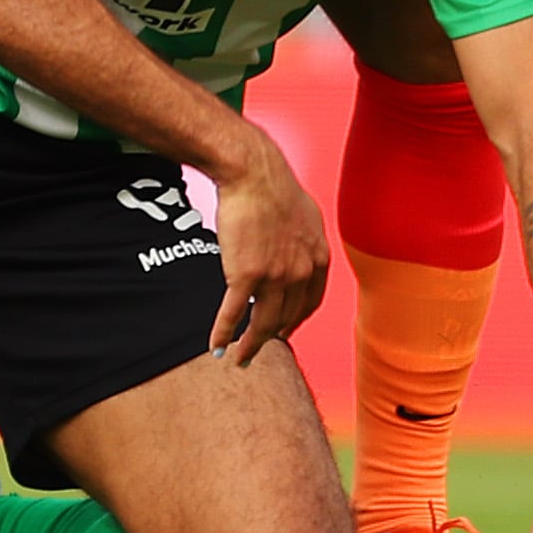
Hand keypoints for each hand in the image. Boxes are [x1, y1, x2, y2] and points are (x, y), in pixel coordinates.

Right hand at [205, 132, 328, 364]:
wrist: (254, 174)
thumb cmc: (275, 186)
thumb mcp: (306, 214)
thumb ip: (305, 238)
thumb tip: (302, 245)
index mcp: (318, 259)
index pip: (310, 303)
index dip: (295, 321)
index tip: (284, 331)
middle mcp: (301, 273)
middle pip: (286, 318)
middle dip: (272, 337)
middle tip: (259, 348)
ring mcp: (275, 277)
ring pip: (262, 323)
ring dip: (249, 346)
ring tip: (239, 358)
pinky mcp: (246, 275)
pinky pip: (234, 313)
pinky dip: (222, 333)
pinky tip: (215, 346)